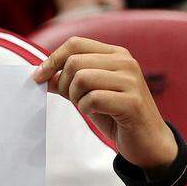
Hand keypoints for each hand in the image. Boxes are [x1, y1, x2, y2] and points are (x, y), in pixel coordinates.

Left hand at [33, 37, 177, 171]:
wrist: (148, 142)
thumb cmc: (117, 115)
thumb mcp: (88, 94)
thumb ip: (67, 82)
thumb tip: (40, 75)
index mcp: (115, 54)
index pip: (75, 44)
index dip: (52, 59)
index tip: (38, 77)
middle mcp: (125, 62)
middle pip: (74, 62)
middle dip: (64, 84)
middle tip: (73, 100)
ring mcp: (131, 80)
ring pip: (82, 78)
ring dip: (76, 97)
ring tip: (87, 106)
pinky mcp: (132, 101)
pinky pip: (93, 98)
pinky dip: (86, 109)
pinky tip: (96, 113)